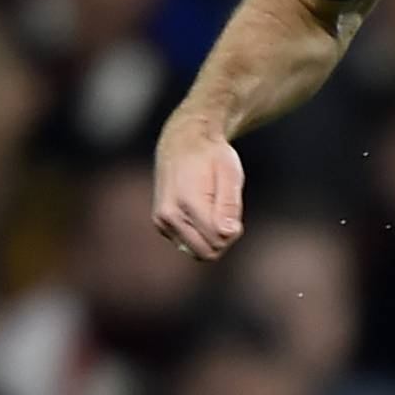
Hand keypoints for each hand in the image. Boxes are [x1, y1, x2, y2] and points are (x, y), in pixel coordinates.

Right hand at [153, 116, 243, 259]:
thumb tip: (228, 233)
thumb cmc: (211, 156)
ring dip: (211, 238)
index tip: (233, 211)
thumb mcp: (229, 172)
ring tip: (213, 210)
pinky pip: (188, 245)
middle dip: (222, 239)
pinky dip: (199, 235)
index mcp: (187, 202)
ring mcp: (162, 222)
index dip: (232, 231)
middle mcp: (169, 216)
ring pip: (197, 252)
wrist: (182, 142)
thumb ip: (229, 204)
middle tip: (226, 213)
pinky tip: (201, 212)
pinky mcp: (161, 225)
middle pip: (207, 252)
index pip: (217, 240)